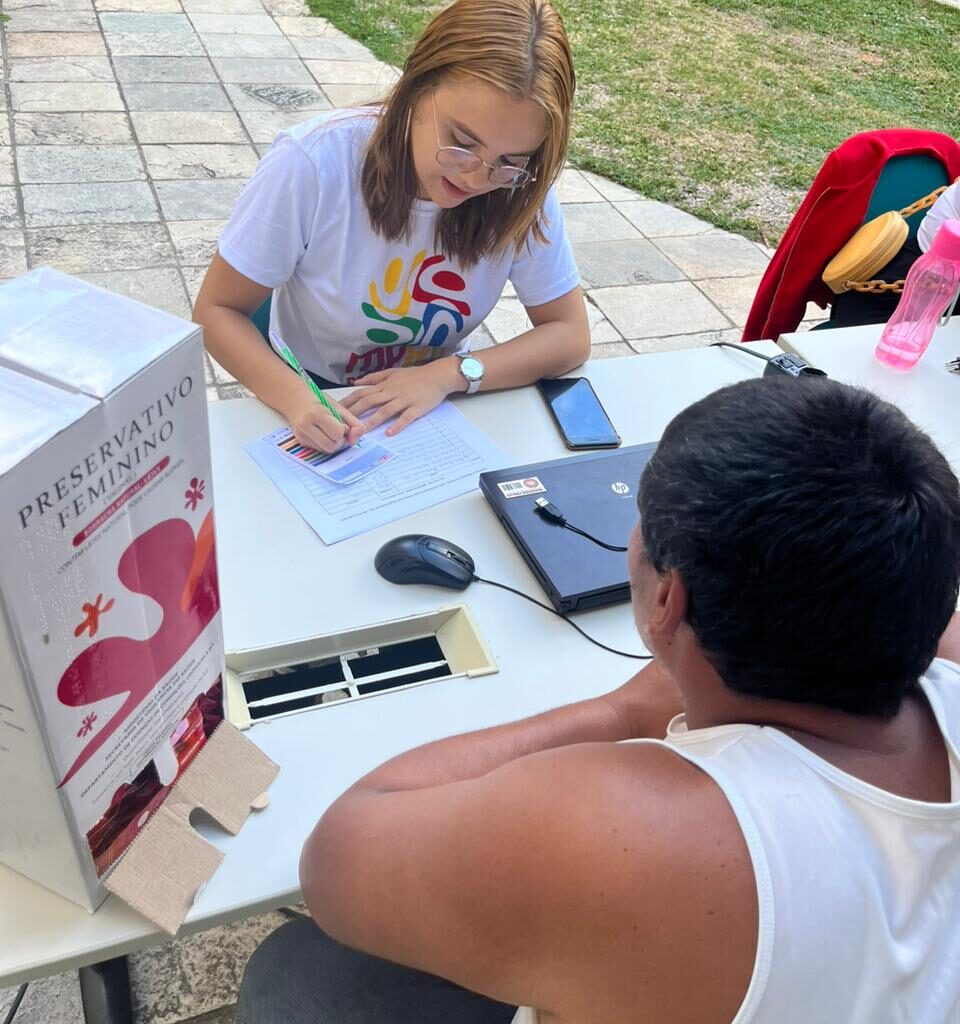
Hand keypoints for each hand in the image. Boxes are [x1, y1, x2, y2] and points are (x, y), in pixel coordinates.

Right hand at [285, 393, 365, 452]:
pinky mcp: (300, 442)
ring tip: (331, 432)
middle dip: (339, 440)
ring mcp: (301, 435)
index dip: (344, 431)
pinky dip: (325, 444)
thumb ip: (354, 424)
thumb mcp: (340, 408)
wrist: (297, 401)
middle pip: (331, 446)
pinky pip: (319, 450)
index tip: (342, 424)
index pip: (337, 433)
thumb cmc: (319, 402)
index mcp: (317, 414)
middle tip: (338, 430)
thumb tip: (355, 441)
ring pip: (326, 451)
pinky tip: (323, 434)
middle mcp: (306, 426)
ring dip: (333, 444)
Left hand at [340, 359, 463, 435]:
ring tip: (362, 431)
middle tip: (342, 425)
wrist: (438, 375)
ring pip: (385, 410)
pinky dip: (398, 425)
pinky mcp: (416, 408)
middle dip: (354, 413)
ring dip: (372, 421)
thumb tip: (356, 382)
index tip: (335, 411)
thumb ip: (374, 378)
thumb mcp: (392, 373)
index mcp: (384, 385)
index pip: (361, 393)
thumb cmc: (416, 375)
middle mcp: (391, 392)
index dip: (347, 402)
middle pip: (368, 402)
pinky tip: (390, 433)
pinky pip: (406, 417)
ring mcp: (404, 400)